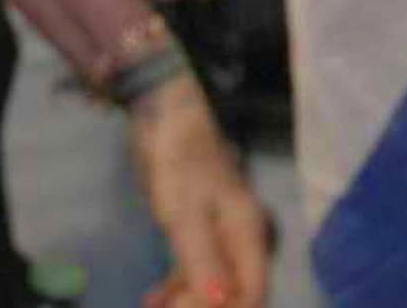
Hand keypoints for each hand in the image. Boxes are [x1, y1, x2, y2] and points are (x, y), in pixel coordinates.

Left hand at [128, 76, 269, 307]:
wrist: (164, 118)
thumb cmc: (178, 162)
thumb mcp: (184, 215)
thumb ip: (201, 261)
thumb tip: (219, 303)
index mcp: (246, 233)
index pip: (253, 291)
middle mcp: (240, 238)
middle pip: (235, 292)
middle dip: (205, 307)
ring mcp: (219, 234)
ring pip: (213, 284)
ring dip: (188, 302)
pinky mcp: (197, 229)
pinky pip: (195, 270)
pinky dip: (176, 288)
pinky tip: (153, 299)